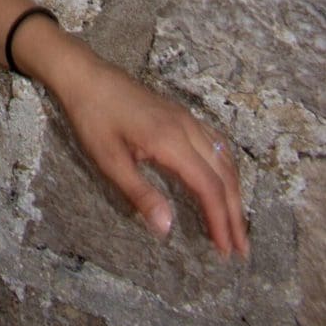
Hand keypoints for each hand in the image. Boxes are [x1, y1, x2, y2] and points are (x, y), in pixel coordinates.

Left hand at [36, 33, 248, 257]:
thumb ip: (140, 194)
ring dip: (234, 191)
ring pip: (224, 157)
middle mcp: (187, 127)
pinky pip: (215, 142)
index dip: (220, 220)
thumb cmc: (93, 117)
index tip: (225, 251)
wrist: (85, 74)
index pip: (208, 186)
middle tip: (241, 249)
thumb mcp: (109, 160)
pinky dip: (226, 167)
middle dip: (235, 213)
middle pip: (224, 174)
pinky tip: (224, 180)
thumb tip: (167, 228)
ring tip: (237, 223)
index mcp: (171, 140)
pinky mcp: (180, 113)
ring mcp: (186, 117)